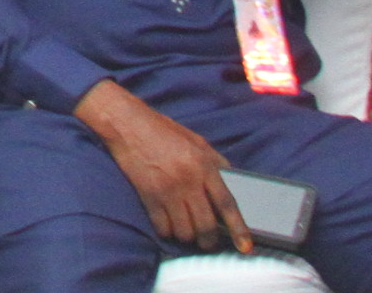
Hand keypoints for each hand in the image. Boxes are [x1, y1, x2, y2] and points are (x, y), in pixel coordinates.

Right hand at [72, 80, 250, 253]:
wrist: (127, 124)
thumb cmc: (163, 131)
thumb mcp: (196, 141)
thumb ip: (215, 162)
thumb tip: (231, 184)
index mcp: (203, 165)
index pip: (226, 203)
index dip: (238, 228)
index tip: (244, 246)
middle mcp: (188, 180)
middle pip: (206, 224)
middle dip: (209, 240)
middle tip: (207, 242)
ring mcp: (167, 189)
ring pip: (184, 230)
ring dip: (187, 236)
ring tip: (185, 230)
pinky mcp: (148, 195)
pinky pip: (162, 227)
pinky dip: (167, 231)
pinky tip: (167, 224)